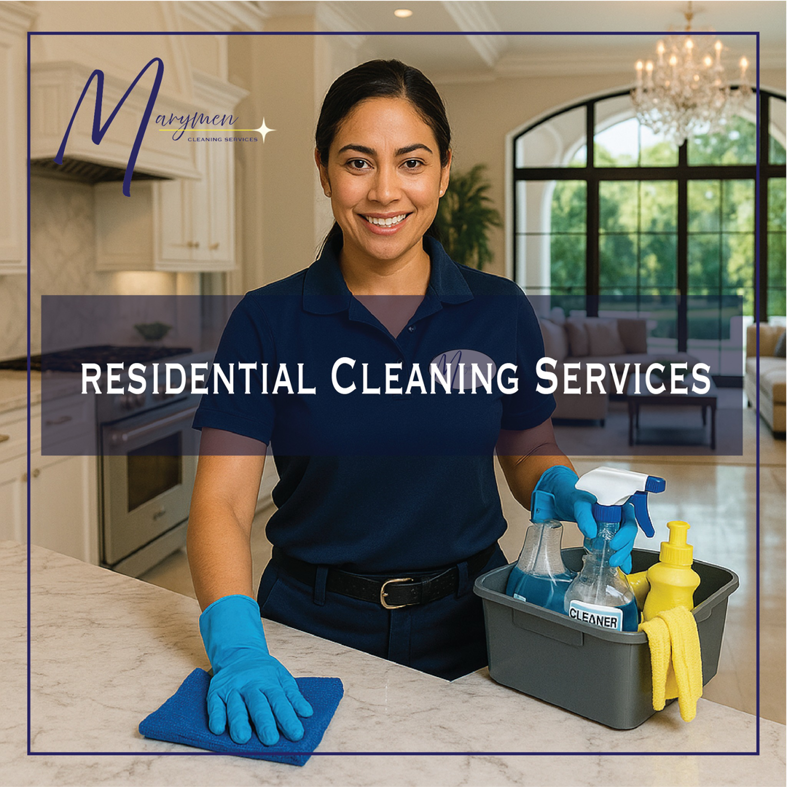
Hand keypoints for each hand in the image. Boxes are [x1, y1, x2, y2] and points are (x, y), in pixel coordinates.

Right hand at [199, 595, 312, 744]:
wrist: (238, 653)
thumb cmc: (264, 672)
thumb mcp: (281, 677)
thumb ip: (293, 696)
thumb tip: (307, 713)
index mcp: (269, 682)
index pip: (280, 701)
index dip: (288, 718)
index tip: (296, 735)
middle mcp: (250, 685)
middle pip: (258, 704)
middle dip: (264, 722)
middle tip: (271, 740)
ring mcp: (232, 689)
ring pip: (235, 706)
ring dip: (239, 722)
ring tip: (243, 738)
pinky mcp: (216, 692)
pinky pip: (214, 705)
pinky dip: (216, 717)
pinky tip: (218, 729)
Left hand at [533, 466, 635, 573]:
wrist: (561, 497)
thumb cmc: (573, 494)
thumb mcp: (578, 503)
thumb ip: (585, 516)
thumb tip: (591, 532)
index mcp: (617, 502)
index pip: (629, 519)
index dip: (625, 534)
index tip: (614, 544)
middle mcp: (618, 513)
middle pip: (628, 533)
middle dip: (624, 548)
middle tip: (613, 558)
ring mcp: (613, 523)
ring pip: (624, 540)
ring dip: (622, 554)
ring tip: (613, 563)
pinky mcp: (605, 532)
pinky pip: (616, 544)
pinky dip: (619, 556)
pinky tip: (621, 566)